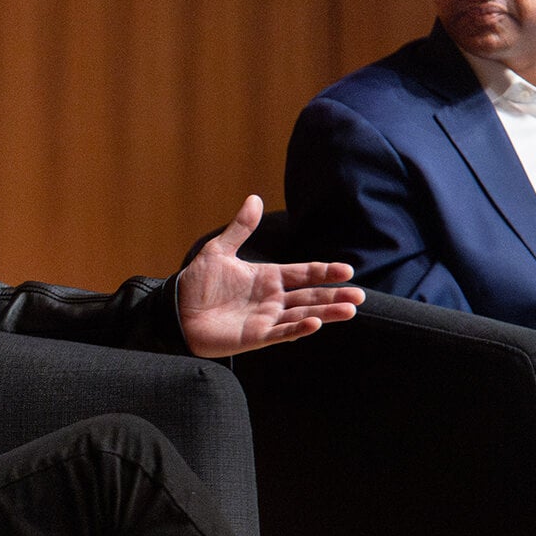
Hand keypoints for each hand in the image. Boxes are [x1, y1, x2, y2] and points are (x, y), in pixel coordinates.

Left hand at [178, 194, 364, 356]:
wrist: (176, 311)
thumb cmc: (197, 283)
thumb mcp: (219, 251)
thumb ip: (240, 228)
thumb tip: (255, 198)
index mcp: (267, 277)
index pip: (303, 274)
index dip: (324, 272)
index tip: (347, 270)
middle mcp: (272, 299)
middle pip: (310, 296)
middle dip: (334, 295)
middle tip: (359, 296)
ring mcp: (266, 319)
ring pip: (303, 315)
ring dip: (325, 312)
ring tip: (349, 310)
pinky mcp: (255, 336)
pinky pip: (281, 332)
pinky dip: (298, 328)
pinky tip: (315, 323)